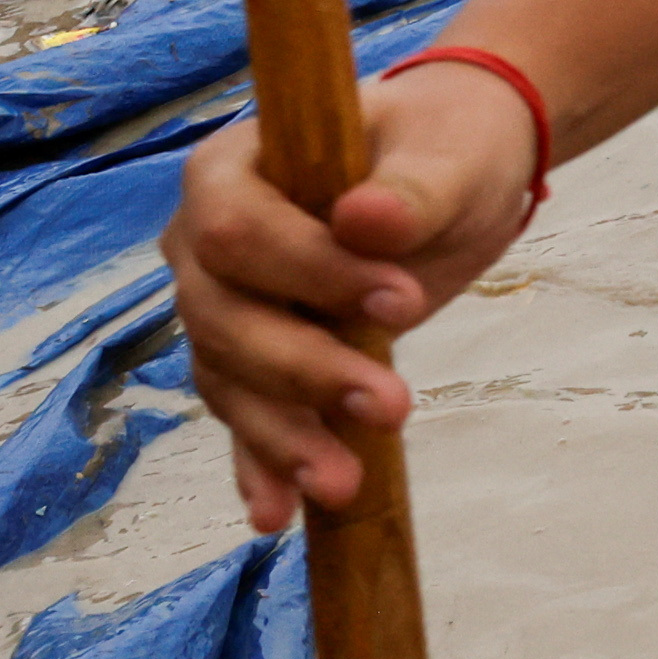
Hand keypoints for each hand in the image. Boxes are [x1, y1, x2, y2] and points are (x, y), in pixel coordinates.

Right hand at [163, 63, 544, 528]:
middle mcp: (203, 243)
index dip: (309, 273)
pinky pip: (245, 415)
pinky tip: (278, 515)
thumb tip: (367, 220)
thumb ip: (411, 190)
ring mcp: (222, 305)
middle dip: (304, 370)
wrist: (454, 167)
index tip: (403, 300)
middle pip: (223, 320)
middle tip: (393, 404)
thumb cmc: (446, 143)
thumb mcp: (449, 154)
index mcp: (231, 171)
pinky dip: (260, 465)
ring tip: (344, 485)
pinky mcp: (257, 357)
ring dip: (283, 436)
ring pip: (230, 380)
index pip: (240, 233)